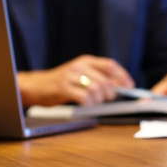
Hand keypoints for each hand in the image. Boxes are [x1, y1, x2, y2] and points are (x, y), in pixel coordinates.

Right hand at [17, 54, 134, 106]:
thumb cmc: (62, 82)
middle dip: (111, 92)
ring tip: (96, 103)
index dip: (123, 76)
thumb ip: (98, 77)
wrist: (36, 85)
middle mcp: (80, 66)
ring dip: (100, 99)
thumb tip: (120, 85)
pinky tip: (87, 105)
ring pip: (96, 88)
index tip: (130, 86)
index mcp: (86, 60)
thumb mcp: (81, 74)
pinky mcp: (63, 88)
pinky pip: (83, 97)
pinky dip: (89, 104)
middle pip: (105, 79)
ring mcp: (70, 76)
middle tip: (109, 99)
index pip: (110, 65)